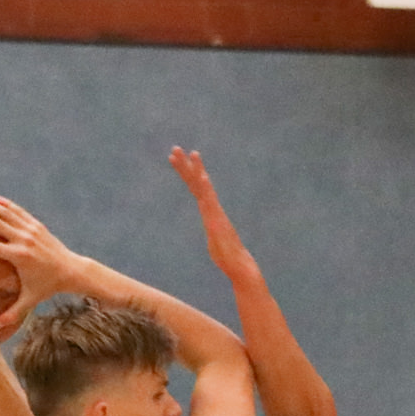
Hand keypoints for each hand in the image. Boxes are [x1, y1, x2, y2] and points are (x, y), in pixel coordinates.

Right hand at [0, 195, 77, 337]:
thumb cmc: (47, 287)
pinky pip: (19, 212)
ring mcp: (31, 230)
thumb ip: (12, 313)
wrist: (70, 270)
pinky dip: (6, 204)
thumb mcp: (29, 300)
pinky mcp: (36, 225)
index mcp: (19, 257)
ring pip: (7, 213)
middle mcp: (24, 240)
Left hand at [169, 147, 251, 273]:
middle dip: (185, 165)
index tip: (175, 159)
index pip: (195, 187)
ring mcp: (215, 212)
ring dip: (196, 170)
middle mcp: (212, 207)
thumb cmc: (227, 257)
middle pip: (196, 182)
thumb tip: (213, 232)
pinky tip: (202, 176)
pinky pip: (211, 201)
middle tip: (175, 148)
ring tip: (190, 153)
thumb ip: (212, 232)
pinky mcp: (217, 221)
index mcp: (210, 210)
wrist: (239, 266)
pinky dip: (206, 189)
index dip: (186, 173)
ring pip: (203, 187)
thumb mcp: (214, 241)